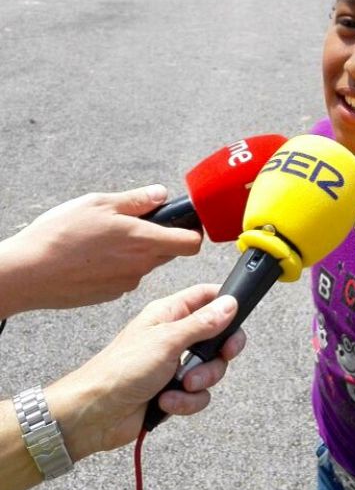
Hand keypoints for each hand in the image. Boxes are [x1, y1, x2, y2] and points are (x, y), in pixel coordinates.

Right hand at [0, 185, 202, 314]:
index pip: (192, 244)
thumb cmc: (59, 235)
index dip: (193, 232)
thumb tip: (161, 195)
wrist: (26, 274)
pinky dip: (117, 267)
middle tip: (135, 224)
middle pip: (169, 252)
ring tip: (104, 241)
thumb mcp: (99, 203)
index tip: (186, 223)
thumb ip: (136, 200)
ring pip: (145, 264)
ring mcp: (126, 283)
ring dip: (136, 252)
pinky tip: (93, 259)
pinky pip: (125, 277)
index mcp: (144, 241)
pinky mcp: (110, 294)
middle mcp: (141, 266)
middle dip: (161, 238)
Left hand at [47, 284, 245, 460]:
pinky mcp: (174, 391)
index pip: (206, 297)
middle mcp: (175, 336)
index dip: (226, 304)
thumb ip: (203, 323)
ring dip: (201, 381)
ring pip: (211, 369)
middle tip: (220, 356)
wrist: (94, 415)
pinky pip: (199, 394)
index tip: (237, 319)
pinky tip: (167, 401)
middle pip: (218, 337)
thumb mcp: (167, 341)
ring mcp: (175, 365)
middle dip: (220, 354)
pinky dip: (187, 401)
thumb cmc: (120, 370)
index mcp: (170, 314)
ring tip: (181, 385)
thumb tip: (230, 303)